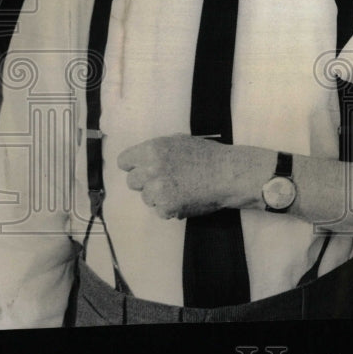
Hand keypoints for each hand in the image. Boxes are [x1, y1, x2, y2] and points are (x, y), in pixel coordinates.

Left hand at [117, 135, 242, 219]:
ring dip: (159, 197)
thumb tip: (144, 158)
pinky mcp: (166, 207)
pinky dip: (171, 208)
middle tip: (165, 181)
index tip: (142, 170)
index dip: (134, 166)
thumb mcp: (181, 141)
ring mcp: (157, 189)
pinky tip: (186, 199)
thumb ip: (159, 149)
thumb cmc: (209, 157)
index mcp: (153, 149)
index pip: (124, 161)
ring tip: (181, 189)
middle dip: (146, 183)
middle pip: (132, 182)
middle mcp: (151, 168)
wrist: (228, 174)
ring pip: (146, 198)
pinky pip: (160, 211)